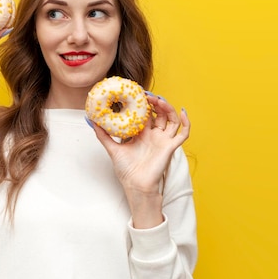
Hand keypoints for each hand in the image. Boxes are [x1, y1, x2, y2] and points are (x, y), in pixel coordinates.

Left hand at [90, 94, 189, 226]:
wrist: (136, 185)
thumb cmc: (126, 170)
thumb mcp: (112, 149)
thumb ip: (103, 135)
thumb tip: (91, 121)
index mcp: (142, 134)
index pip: (146, 114)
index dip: (144, 103)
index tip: (138, 93)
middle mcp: (154, 135)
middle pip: (159, 114)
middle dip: (155, 103)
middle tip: (147, 95)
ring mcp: (163, 140)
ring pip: (171, 119)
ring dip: (167, 108)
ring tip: (159, 100)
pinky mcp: (170, 147)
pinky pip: (183, 133)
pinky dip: (186, 122)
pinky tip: (182, 111)